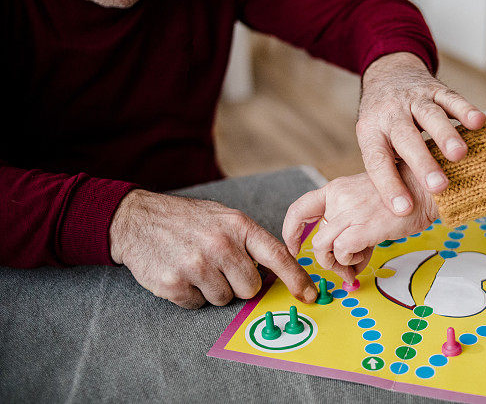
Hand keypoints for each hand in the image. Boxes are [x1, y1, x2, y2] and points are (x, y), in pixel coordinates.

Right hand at [110, 190, 317, 308]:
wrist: (138, 219)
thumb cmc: (188, 220)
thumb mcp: (224, 218)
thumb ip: (250, 242)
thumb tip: (276, 272)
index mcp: (238, 226)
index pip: (277, 256)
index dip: (297, 278)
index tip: (310, 294)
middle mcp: (220, 244)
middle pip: (250, 287)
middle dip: (239, 284)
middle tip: (219, 267)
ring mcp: (196, 265)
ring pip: (224, 299)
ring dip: (213, 290)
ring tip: (197, 267)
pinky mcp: (174, 284)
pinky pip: (197, 304)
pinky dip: (191, 295)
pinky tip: (181, 274)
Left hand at [282, 164, 437, 282]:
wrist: (426, 189)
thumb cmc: (403, 197)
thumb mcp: (367, 202)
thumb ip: (352, 225)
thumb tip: (346, 257)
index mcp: (337, 189)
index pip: (300, 209)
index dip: (292, 232)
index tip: (296, 248)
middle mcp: (338, 198)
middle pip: (316, 239)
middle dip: (329, 261)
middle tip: (347, 266)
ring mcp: (349, 212)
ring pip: (323, 248)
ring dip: (339, 263)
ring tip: (359, 259)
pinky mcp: (362, 227)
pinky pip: (342, 252)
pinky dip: (351, 261)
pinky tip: (367, 253)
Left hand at [358, 52, 484, 215]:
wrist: (389, 75)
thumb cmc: (384, 124)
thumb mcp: (374, 143)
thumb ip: (389, 172)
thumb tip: (404, 215)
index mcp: (371, 132)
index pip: (377, 161)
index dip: (389, 186)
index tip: (403, 210)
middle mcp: (391, 114)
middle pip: (405, 139)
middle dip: (422, 163)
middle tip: (437, 187)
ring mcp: (414, 99)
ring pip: (430, 116)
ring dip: (446, 135)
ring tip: (459, 155)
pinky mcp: (435, 89)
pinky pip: (451, 98)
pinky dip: (465, 109)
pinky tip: (478, 122)